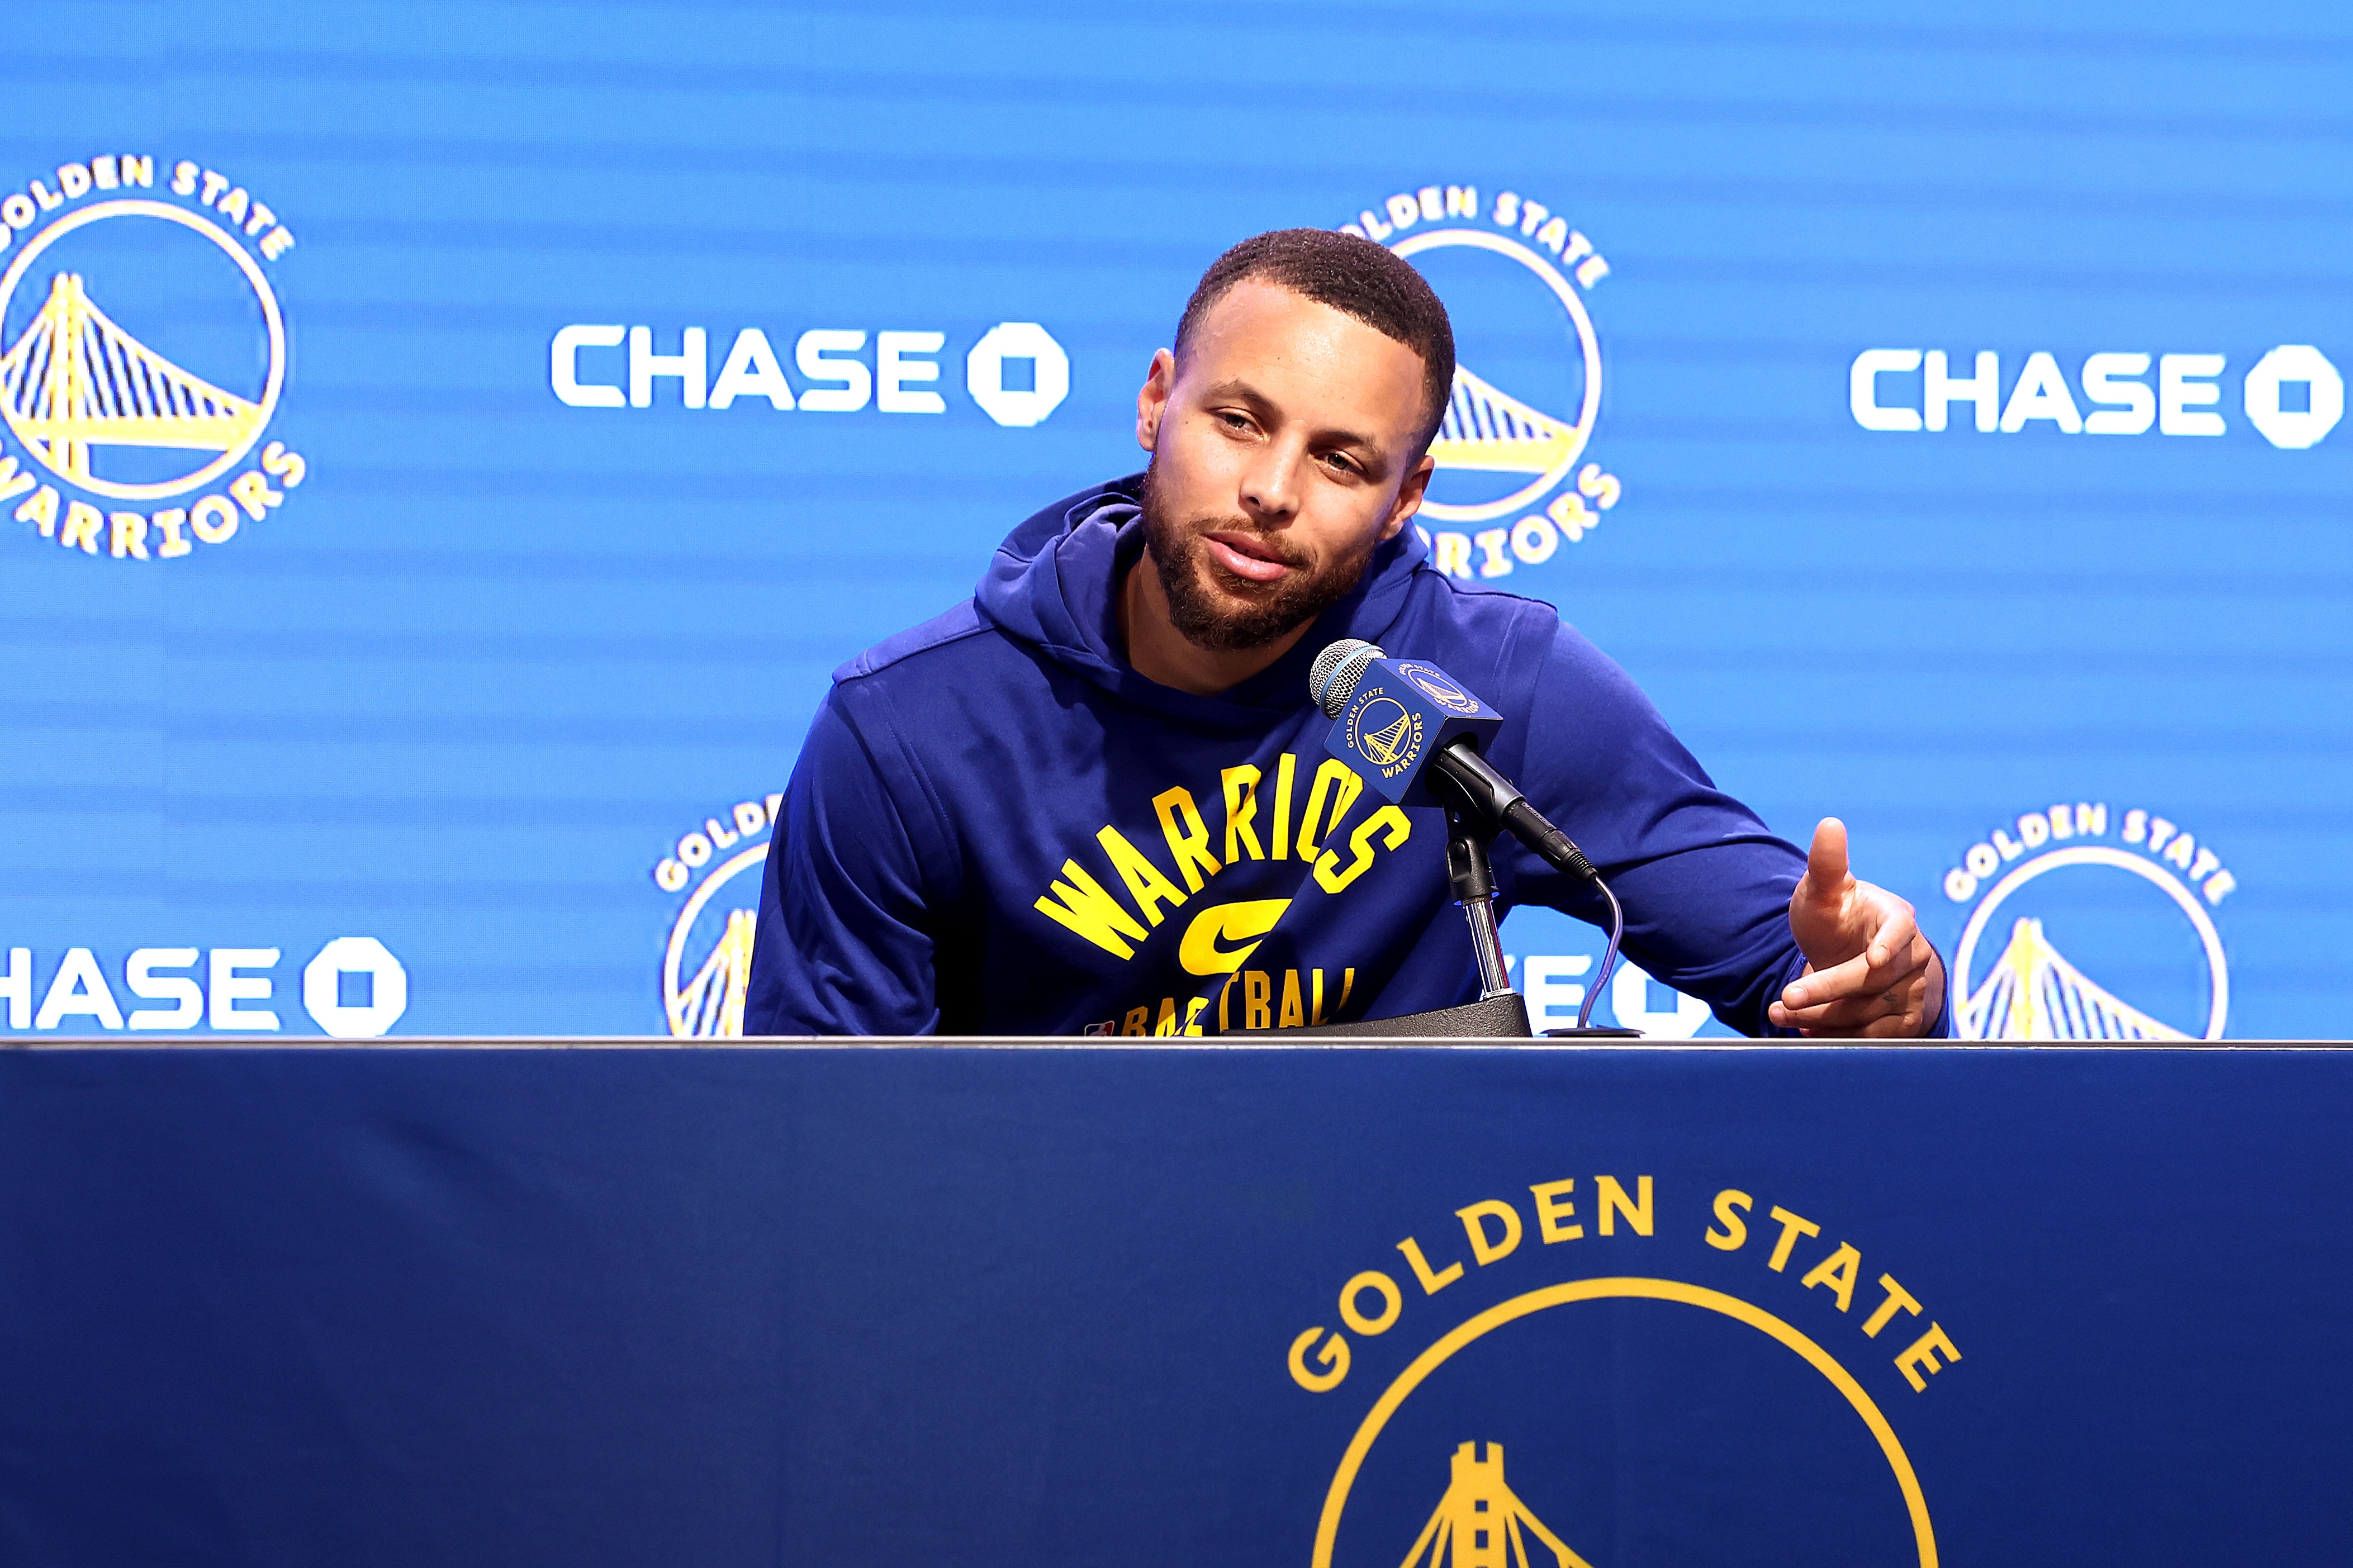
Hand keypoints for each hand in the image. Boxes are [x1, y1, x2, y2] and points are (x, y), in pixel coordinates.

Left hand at [1769, 818, 1945, 1037]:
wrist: (1844, 950)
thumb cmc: (1836, 915)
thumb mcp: (1824, 889)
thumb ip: (1826, 863)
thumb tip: (1829, 824)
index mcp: (1897, 918)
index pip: (1900, 930)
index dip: (1888, 945)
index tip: (1872, 959)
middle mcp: (1912, 955)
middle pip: (1872, 980)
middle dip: (1827, 992)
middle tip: (1786, 999)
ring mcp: (1913, 990)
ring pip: (1871, 1013)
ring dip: (1824, 1019)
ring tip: (1782, 1014)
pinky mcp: (1905, 1020)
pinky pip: (1875, 1036)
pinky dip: (1839, 1036)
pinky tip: (1807, 1030)